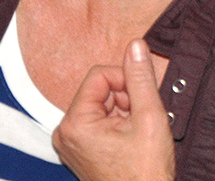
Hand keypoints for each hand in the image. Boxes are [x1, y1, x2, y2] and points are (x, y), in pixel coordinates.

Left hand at [53, 39, 174, 180]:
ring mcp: (71, 142)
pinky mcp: (79, 149)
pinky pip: (99, 119)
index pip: (100, 75)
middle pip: (100, 89)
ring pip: (102, 103)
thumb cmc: (145, 171)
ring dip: (125, 110)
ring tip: (136, 133)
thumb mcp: (149, 117)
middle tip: (141, 121)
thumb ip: (140, 78)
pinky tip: (130, 140)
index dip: (126, 80)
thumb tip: (136, 46)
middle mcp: (65, 132)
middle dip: (126, 98)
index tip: (141, 100)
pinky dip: (119, 123)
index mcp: (75, 123)